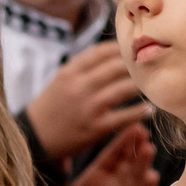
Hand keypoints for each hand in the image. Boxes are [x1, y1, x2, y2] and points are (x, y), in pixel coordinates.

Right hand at [25, 43, 150, 160]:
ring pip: (124, 89)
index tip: (134, 49)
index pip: (102, 52)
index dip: (121, 48)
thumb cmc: (52, 105)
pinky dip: (140, 111)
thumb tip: (116, 51)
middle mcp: (79, 86)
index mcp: (70, 72)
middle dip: (135, 65)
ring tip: (150, 85)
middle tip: (149, 65)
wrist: (35, 136)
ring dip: (141, 85)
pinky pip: (125, 117)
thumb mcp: (61, 79)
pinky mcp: (96, 128)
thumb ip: (84, 66)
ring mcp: (88, 107)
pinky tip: (149, 109)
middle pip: (117, 67)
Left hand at [53, 124, 158, 185]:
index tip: (134, 128)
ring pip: (136, 178)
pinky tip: (151, 177)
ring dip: (143, 164)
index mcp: (98, 177)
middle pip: (127, 163)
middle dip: (136, 148)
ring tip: (148, 149)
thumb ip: (63, 178)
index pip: (113, 155)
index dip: (123, 142)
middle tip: (143, 134)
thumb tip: (59, 161)